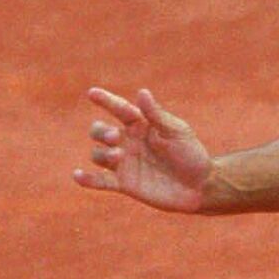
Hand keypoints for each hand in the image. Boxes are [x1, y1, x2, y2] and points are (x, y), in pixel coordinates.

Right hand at [73, 87, 213, 212]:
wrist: (200, 186)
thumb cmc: (191, 154)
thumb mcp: (176, 131)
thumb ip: (156, 115)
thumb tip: (142, 92)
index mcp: (140, 125)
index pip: (118, 109)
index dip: (105, 100)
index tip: (92, 93)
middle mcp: (128, 141)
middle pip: (99, 131)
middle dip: (101, 131)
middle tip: (115, 137)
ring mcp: (124, 163)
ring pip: (98, 154)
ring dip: (102, 154)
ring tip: (118, 156)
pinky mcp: (125, 184)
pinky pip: (101, 181)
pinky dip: (87, 179)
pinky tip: (77, 175)